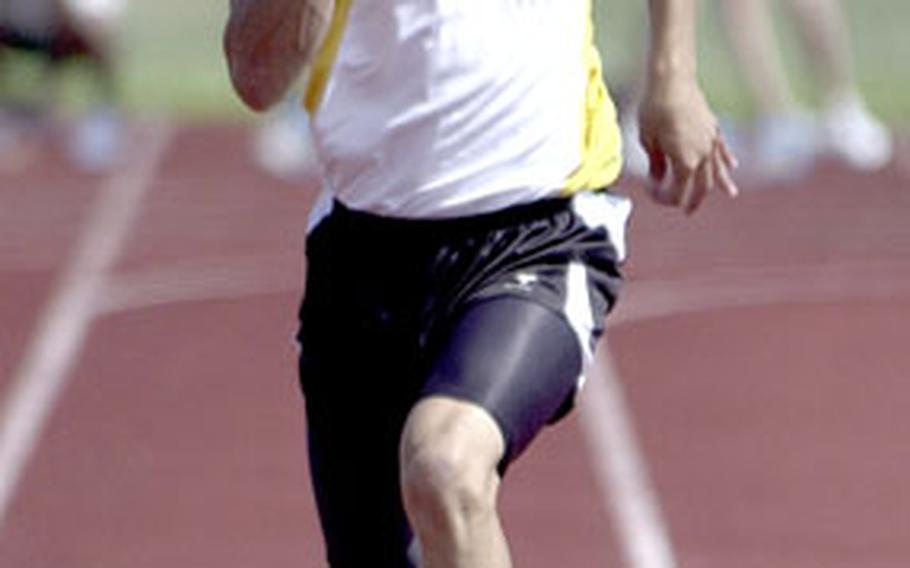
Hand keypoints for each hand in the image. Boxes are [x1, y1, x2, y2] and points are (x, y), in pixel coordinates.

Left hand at [638, 73, 738, 213]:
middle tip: (688, 211)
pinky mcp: (713, 127)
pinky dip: (726, 160)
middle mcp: (703, 155)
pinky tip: (732, 166)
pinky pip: (722, 149)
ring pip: (718, 168)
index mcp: (685, 162)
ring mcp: (711, 141)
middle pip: (701, 185)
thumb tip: (658, 177)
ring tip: (730, 193)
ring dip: (721, 183)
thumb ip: (656, 164)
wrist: (671, 79)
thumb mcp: (648, 140)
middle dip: (694, 200)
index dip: (664, 197)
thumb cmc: (654, 109)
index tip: (650, 191)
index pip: (678, 192)